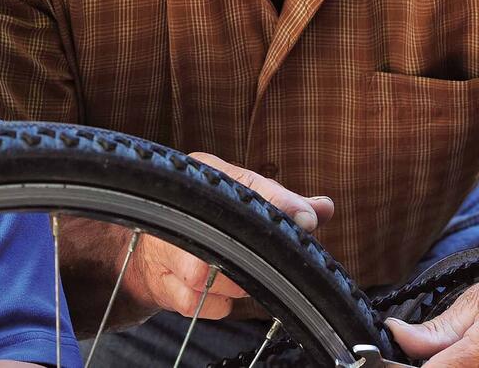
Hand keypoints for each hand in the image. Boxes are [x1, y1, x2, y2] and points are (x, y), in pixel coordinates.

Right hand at [123, 153, 334, 319]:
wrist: (154, 248)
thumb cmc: (208, 218)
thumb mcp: (244, 199)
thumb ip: (282, 204)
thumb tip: (324, 208)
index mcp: (205, 174)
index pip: (247, 183)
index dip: (279, 202)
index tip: (307, 220)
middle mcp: (182, 207)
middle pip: (226, 238)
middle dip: (251, 256)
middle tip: (263, 260)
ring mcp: (166, 246)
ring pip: (208, 277)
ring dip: (233, 284)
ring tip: (236, 273)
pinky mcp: (162, 283)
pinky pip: (199, 303)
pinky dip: (216, 304)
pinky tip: (216, 291)